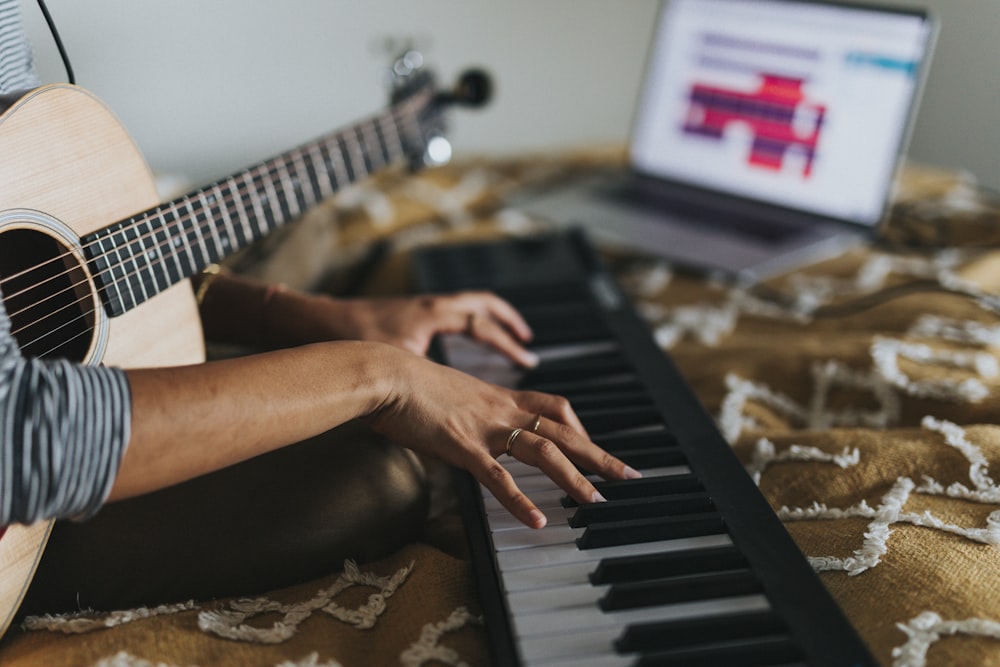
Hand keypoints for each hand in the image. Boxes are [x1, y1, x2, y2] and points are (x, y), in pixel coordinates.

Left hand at [287, 291, 538, 367]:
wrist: (319, 323)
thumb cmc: (353, 341)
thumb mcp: (397, 367)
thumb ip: (428, 388)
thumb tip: (448, 415)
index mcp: (433, 315)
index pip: (482, 324)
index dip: (506, 342)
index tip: (525, 358)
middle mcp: (430, 306)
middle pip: (482, 303)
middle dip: (507, 319)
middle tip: (525, 339)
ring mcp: (418, 307)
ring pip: (465, 303)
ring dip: (487, 318)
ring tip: (504, 334)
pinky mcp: (406, 314)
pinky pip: (448, 312)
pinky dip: (464, 322)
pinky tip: (461, 341)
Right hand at [364, 346, 638, 528]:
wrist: (384, 372)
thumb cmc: (404, 382)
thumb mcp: (445, 393)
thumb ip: (462, 409)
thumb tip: (458, 423)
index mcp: (498, 397)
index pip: (554, 407)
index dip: (579, 428)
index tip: (593, 447)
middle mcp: (500, 409)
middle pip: (563, 430)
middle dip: (599, 454)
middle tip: (627, 475)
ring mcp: (484, 427)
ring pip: (543, 452)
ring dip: (574, 478)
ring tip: (596, 502)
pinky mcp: (462, 445)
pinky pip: (498, 477)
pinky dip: (521, 500)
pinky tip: (538, 520)